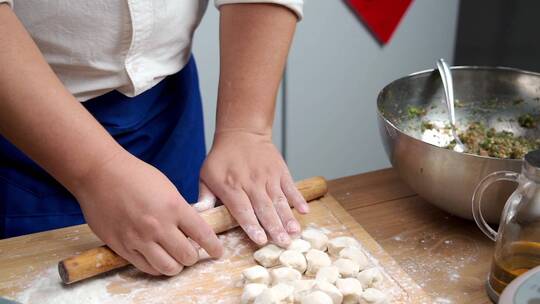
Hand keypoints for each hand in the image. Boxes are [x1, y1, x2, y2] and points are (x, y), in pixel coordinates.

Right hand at [72, 151, 222, 275]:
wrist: (100, 173)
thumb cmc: (135, 175)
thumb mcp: (167, 188)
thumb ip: (180, 210)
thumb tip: (192, 230)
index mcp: (174, 207)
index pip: (203, 235)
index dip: (214, 247)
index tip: (217, 251)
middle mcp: (158, 226)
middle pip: (187, 256)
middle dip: (194, 257)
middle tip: (193, 252)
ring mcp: (138, 238)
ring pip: (168, 268)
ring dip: (176, 265)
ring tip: (175, 258)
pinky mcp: (122, 246)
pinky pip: (146, 267)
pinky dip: (156, 267)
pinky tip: (158, 258)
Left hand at [200, 130, 308, 247]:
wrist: (241, 131)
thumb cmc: (222, 157)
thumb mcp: (206, 174)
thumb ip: (205, 197)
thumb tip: (198, 215)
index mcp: (231, 186)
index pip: (242, 209)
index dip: (252, 225)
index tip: (261, 240)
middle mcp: (251, 182)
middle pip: (264, 208)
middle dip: (274, 227)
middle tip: (283, 243)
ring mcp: (268, 176)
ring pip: (279, 200)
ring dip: (288, 217)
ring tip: (294, 232)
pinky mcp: (280, 171)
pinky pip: (290, 186)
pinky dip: (298, 198)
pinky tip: (304, 211)